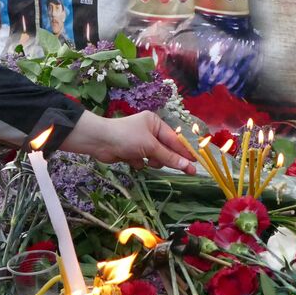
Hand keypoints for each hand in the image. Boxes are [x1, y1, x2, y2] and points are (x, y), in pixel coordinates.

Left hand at [62, 111, 194, 173]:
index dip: (185, 152)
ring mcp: (140, 142)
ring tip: (144, 159)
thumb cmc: (126, 137)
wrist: (99, 141)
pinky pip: (142, 161)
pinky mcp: (131, 152)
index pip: (174, 140)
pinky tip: (130, 159)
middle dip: (167, 158)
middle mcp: (149, 131)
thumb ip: (169, 157)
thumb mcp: (150, 146)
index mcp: (155, 123)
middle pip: (166, 150)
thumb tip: (187, 165)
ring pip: (155, 157)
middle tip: (187, 171)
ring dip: (152, 161)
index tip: (196, 163)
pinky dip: (138, 162)